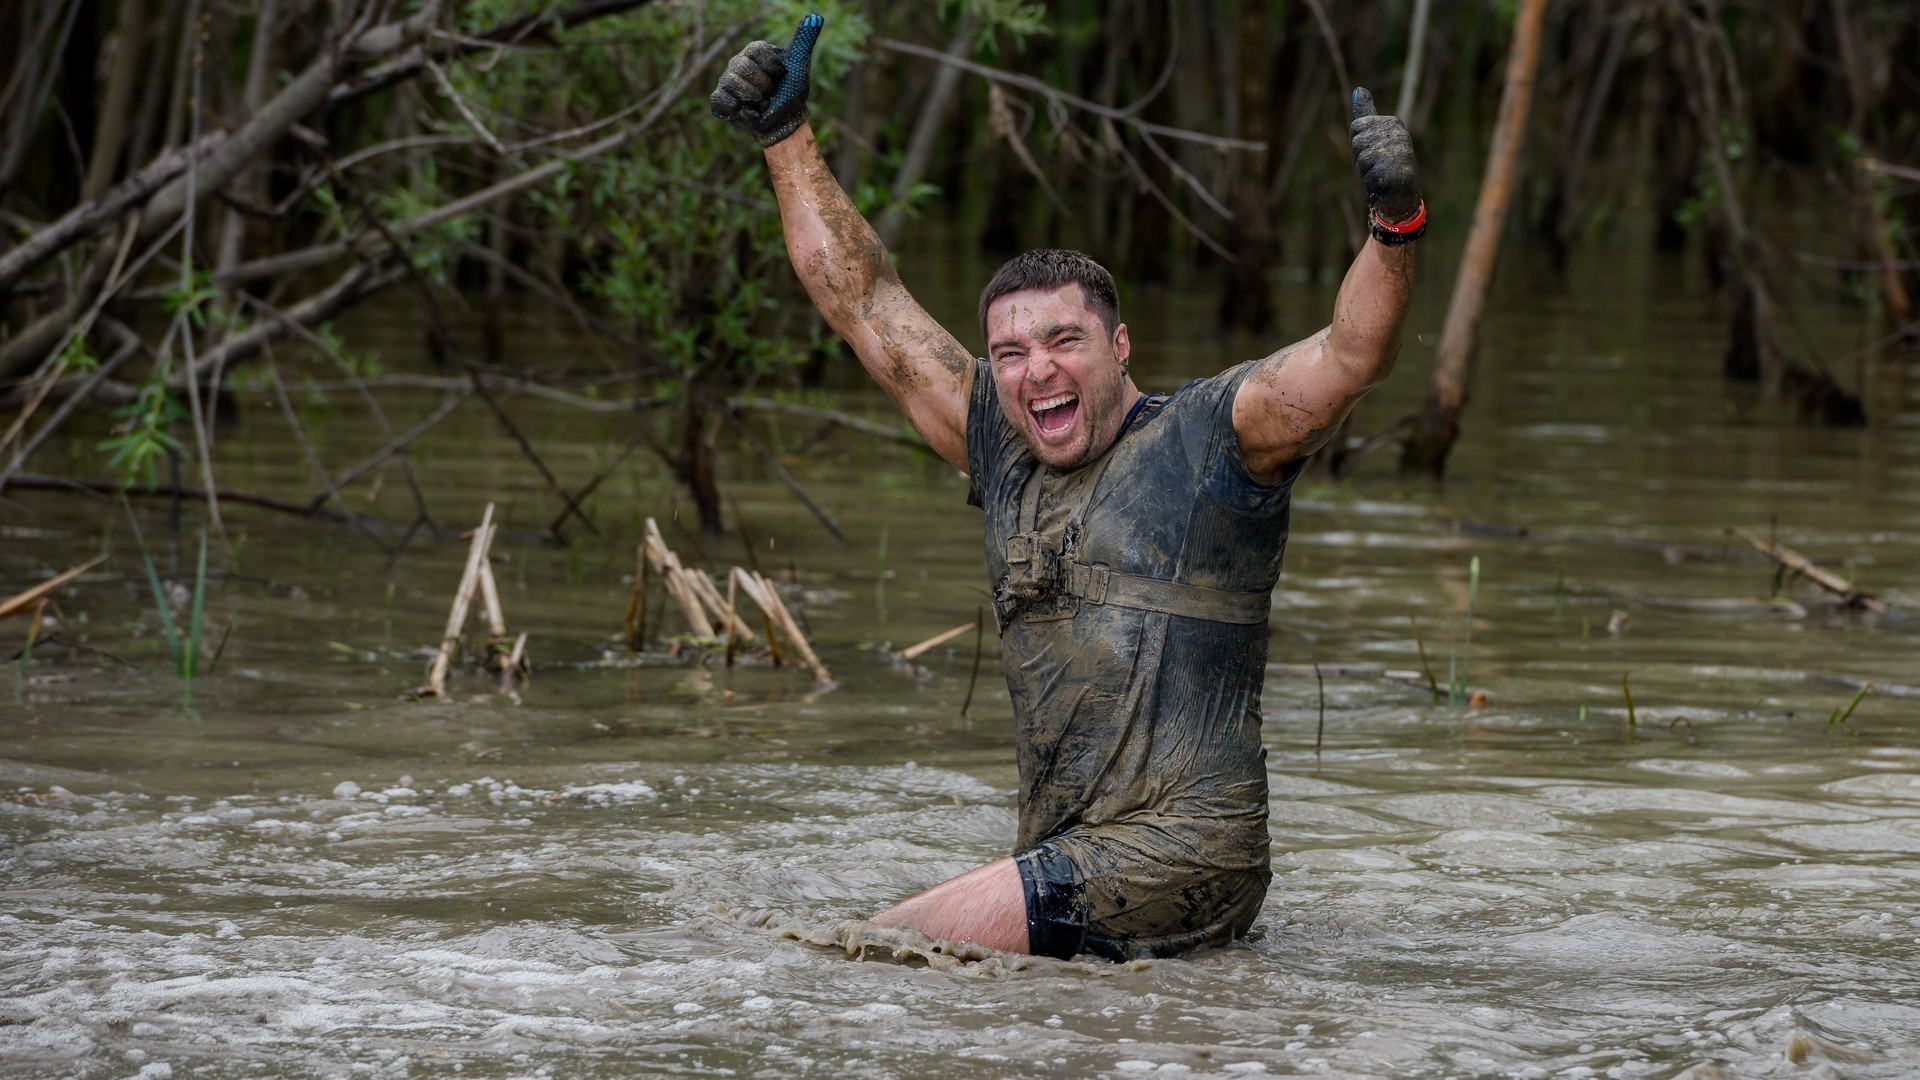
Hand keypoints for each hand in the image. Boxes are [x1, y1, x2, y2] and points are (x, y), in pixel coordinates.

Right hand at [710, 14, 824, 147]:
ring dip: (754, 98)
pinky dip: (738, 109)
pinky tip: (750, 111)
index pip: (756, 50)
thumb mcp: (800, 64)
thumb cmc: (790, 89)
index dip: (771, 67)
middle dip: (764, 85)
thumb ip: (804, 40)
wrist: (785, 118)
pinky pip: (720, 99)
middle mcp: (737, 63)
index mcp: (754, 52)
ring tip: (762, 103)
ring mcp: (726, 81)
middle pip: (742, 67)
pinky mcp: (721, 99)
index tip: (780, 75)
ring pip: (731, 83)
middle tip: (771, 92)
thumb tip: (815, 17)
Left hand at [1349, 87, 1422, 230]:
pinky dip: (1372, 186)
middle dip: (1360, 159)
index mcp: (1392, 123)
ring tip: (1381, 176)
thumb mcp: (1375, 136)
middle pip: (1356, 142)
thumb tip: (1358, 89)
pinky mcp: (1397, 171)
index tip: (1371, 151)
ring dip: (1366, 173)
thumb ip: (1367, 114)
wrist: (1403, 196)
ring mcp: (1398, 152)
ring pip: (1361, 159)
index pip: (1356, 126)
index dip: (1358, 144)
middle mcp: (1398, 133)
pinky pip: (1368, 177)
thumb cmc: (1385, 165)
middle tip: (1377, 166)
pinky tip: (1384, 186)